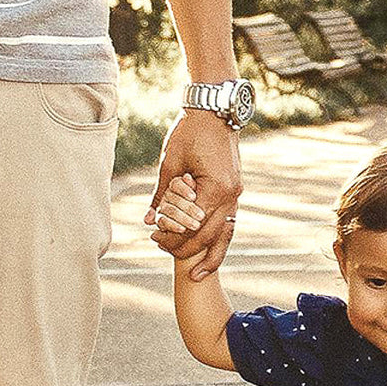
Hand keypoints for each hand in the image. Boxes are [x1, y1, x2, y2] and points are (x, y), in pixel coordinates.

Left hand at [146, 109, 242, 279]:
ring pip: (223, 237)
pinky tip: (207, 253)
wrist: (215, 111)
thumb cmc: (190, 132)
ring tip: (196, 274)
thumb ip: (162, 196)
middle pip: (208, 236)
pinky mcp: (235, 194)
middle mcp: (231, 196)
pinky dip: (217, 242)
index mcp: (215, 188)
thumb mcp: (170, 163)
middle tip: (162, 249)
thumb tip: (150, 222)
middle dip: (185, 248)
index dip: (172, 236)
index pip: (192, 224)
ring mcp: (236, 196)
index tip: (154, 237)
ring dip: (208, 256)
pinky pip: (227, 226)